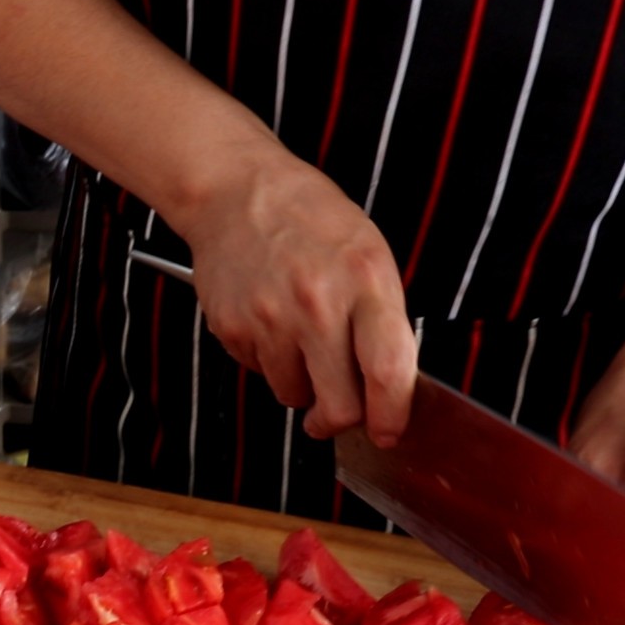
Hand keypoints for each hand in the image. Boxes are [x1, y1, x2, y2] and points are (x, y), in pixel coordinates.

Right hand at [174, 153, 419, 444]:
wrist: (238, 193)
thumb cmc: (310, 222)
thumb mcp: (369, 255)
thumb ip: (382, 320)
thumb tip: (386, 389)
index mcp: (365, 281)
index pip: (388, 371)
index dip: (391, 415)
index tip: (388, 431)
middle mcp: (318, 304)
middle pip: (339, 404)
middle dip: (340, 419)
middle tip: (337, 414)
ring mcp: (270, 319)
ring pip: (293, 395)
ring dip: (300, 382)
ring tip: (297, 337)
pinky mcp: (233, 328)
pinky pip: (258, 372)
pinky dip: (268, 359)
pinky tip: (269, 320)